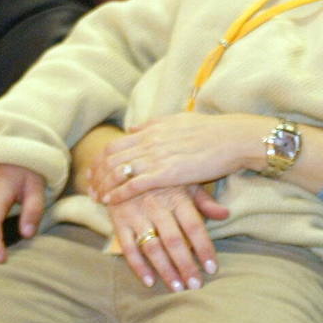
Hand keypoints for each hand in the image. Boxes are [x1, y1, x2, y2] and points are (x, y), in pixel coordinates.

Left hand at [88, 113, 267, 204]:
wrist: (233, 138)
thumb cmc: (212, 131)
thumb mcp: (178, 120)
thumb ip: (153, 125)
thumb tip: (132, 129)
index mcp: (152, 129)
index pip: (115, 144)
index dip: (100, 159)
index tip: (93, 170)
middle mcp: (150, 142)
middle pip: (111, 159)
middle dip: (96, 175)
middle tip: (89, 188)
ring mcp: (157, 157)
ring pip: (118, 172)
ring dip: (103, 186)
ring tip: (96, 198)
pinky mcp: (167, 173)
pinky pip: (134, 185)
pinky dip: (118, 193)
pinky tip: (111, 201)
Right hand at [106, 184, 228, 290]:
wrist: (122, 166)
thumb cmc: (163, 179)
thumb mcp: (185, 183)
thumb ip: (205, 201)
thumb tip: (226, 214)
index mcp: (177, 198)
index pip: (194, 226)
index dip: (204, 248)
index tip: (212, 268)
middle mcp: (157, 207)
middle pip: (174, 241)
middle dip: (186, 265)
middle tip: (196, 285)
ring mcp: (137, 215)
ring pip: (152, 247)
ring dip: (165, 269)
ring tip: (178, 287)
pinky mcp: (119, 222)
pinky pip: (128, 248)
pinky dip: (138, 266)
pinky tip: (149, 281)